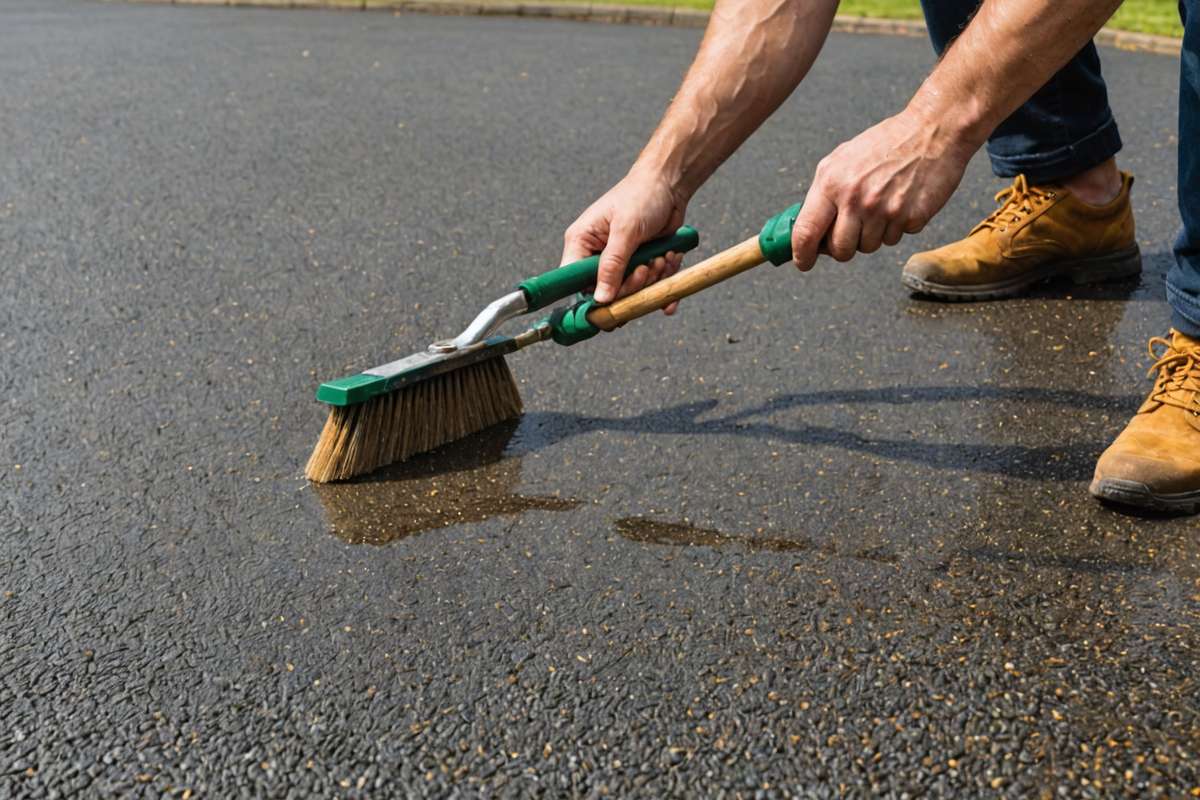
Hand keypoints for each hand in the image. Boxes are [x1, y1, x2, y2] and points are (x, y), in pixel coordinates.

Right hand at [561, 167, 689, 311]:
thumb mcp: (625, 230)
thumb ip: (612, 265)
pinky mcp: (641, 263)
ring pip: (633, 290)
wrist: (670, 184)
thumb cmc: (642, 195)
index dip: (592, 295)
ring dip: (652, 279)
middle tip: (645, 267)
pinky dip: (664, 279)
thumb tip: (600, 299)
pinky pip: (651, 285)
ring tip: (660, 256)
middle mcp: (598, 254)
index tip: (612, 302)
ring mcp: (621, 261)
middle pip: (608, 292)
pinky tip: (670, 262)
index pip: (575, 281)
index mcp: (582, 242)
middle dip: (632, 284)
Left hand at [790, 107, 975, 268]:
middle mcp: (856, 199)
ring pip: (868, 247)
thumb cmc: (884, 144)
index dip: (802, 254)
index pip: (806, 232)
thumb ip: (822, 194)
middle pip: (840, 250)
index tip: (803, 262)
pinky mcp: (911, 217)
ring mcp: (885, 211)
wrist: (932, 131)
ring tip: (880, 206)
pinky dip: (896, 227)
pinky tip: (901, 202)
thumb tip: (807, 230)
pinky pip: (895, 238)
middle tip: (851, 230)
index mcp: (832, 183)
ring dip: (872, 235)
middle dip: (843, 247)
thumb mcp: (841, 159)